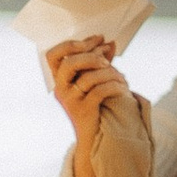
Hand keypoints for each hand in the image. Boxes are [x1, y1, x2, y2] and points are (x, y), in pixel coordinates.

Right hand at [47, 37, 129, 176]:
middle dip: (92, 56)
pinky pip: (99, 91)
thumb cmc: (95, 104)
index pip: (53, 54)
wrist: (94, 137)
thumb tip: (110, 42)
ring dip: (109, 73)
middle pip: (69, 63)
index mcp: (59, 78)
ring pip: (88, 77)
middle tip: (108, 60)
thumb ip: (99, 61)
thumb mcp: (94, 80)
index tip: (99, 38)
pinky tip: (123, 87)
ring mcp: (70, 101)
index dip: (73, 43)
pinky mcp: (83, 111)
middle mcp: (60, 89)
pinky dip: (114, 86)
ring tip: (121, 77)